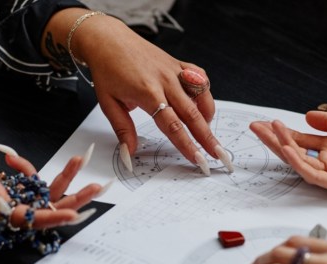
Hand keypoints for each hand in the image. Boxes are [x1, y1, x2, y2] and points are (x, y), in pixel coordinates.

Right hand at [0, 146, 101, 228]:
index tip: (75, 214)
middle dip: (75, 199)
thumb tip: (4, 196)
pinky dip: (29, 167)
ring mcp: (20, 200)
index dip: (55, 218)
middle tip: (96, 188)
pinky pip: (37, 181)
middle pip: (52, 209)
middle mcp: (15, 210)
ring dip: (65, 177)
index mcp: (2, 214)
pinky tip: (9, 157)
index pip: (34, 220)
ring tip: (79, 160)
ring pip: (50, 193)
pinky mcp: (21, 189)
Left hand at [85, 16, 221, 166]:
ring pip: (201, 96)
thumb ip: (122, 129)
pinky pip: (200, 77)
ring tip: (207, 133)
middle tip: (219, 155)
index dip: (186, 144)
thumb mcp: (107, 103)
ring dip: (208, 116)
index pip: (172, 125)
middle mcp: (165, 81)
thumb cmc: (107, 69)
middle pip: (192, 114)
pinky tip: (203, 106)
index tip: (197, 159)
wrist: (108, 39)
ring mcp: (174, 71)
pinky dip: (205, 93)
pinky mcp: (178, 64)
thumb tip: (130, 154)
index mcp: (147, 93)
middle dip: (207, 137)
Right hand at [250, 111, 326, 195]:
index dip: (283, 133)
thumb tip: (307, 115)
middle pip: (295, 152)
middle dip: (274, 140)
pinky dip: (299, 163)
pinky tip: (288, 148)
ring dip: (282, 148)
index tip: (266, 122)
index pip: (302, 141)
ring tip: (269, 132)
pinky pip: (314, 175)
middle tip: (256, 127)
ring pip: (299, 164)